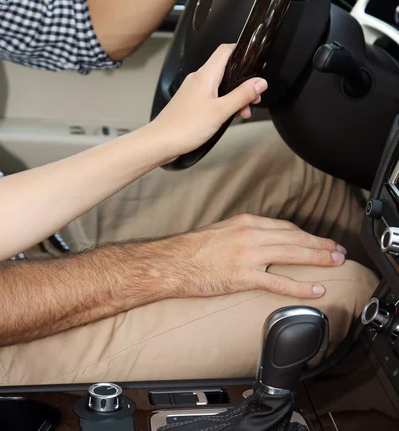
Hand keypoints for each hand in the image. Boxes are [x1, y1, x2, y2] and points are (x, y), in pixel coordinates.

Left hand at [151, 44, 267, 159]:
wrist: (160, 142)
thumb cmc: (184, 127)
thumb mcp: (221, 111)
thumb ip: (242, 95)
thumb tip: (260, 82)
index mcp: (205, 75)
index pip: (225, 50)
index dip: (241, 51)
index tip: (255, 61)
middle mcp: (198, 79)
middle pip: (225, 69)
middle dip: (243, 81)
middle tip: (254, 96)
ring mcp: (193, 91)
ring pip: (220, 85)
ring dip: (234, 96)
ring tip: (244, 112)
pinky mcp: (191, 103)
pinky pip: (212, 96)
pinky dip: (224, 103)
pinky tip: (228, 116)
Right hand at [159, 215, 346, 298]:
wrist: (172, 262)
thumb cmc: (193, 249)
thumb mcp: (221, 231)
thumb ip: (243, 233)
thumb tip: (260, 240)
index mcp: (246, 222)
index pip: (285, 227)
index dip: (306, 235)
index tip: (317, 241)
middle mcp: (251, 234)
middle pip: (295, 238)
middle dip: (320, 244)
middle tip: (338, 251)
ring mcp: (249, 255)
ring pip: (293, 254)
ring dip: (319, 259)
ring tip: (336, 263)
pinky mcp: (244, 276)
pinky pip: (279, 281)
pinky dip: (301, 286)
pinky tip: (316, 289)